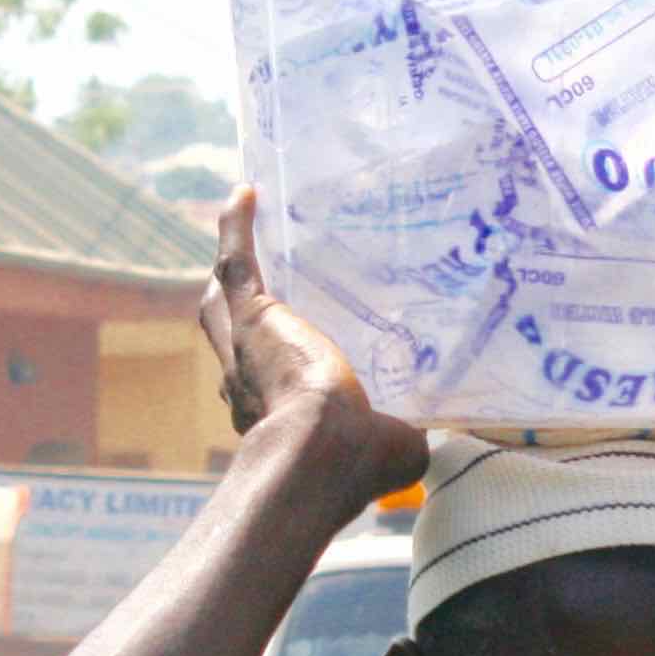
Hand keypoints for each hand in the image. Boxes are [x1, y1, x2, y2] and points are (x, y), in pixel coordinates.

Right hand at [197, 189, 427, 491]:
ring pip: (224, 300)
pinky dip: (236, 227)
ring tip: (243, 233)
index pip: (266, 390)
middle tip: (252, 291)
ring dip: (230, 268)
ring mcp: (245, 347)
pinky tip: (245, 193)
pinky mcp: (252, 315)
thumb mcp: (399, 448)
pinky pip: (237, 262)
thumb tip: (431, 427)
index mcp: (276, 417)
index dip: (271, 375)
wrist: (323, 449)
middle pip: (229, 340)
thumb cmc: (358, 461)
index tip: (294, 361)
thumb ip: (410, 431)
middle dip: (233, 317)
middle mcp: (247, 384)